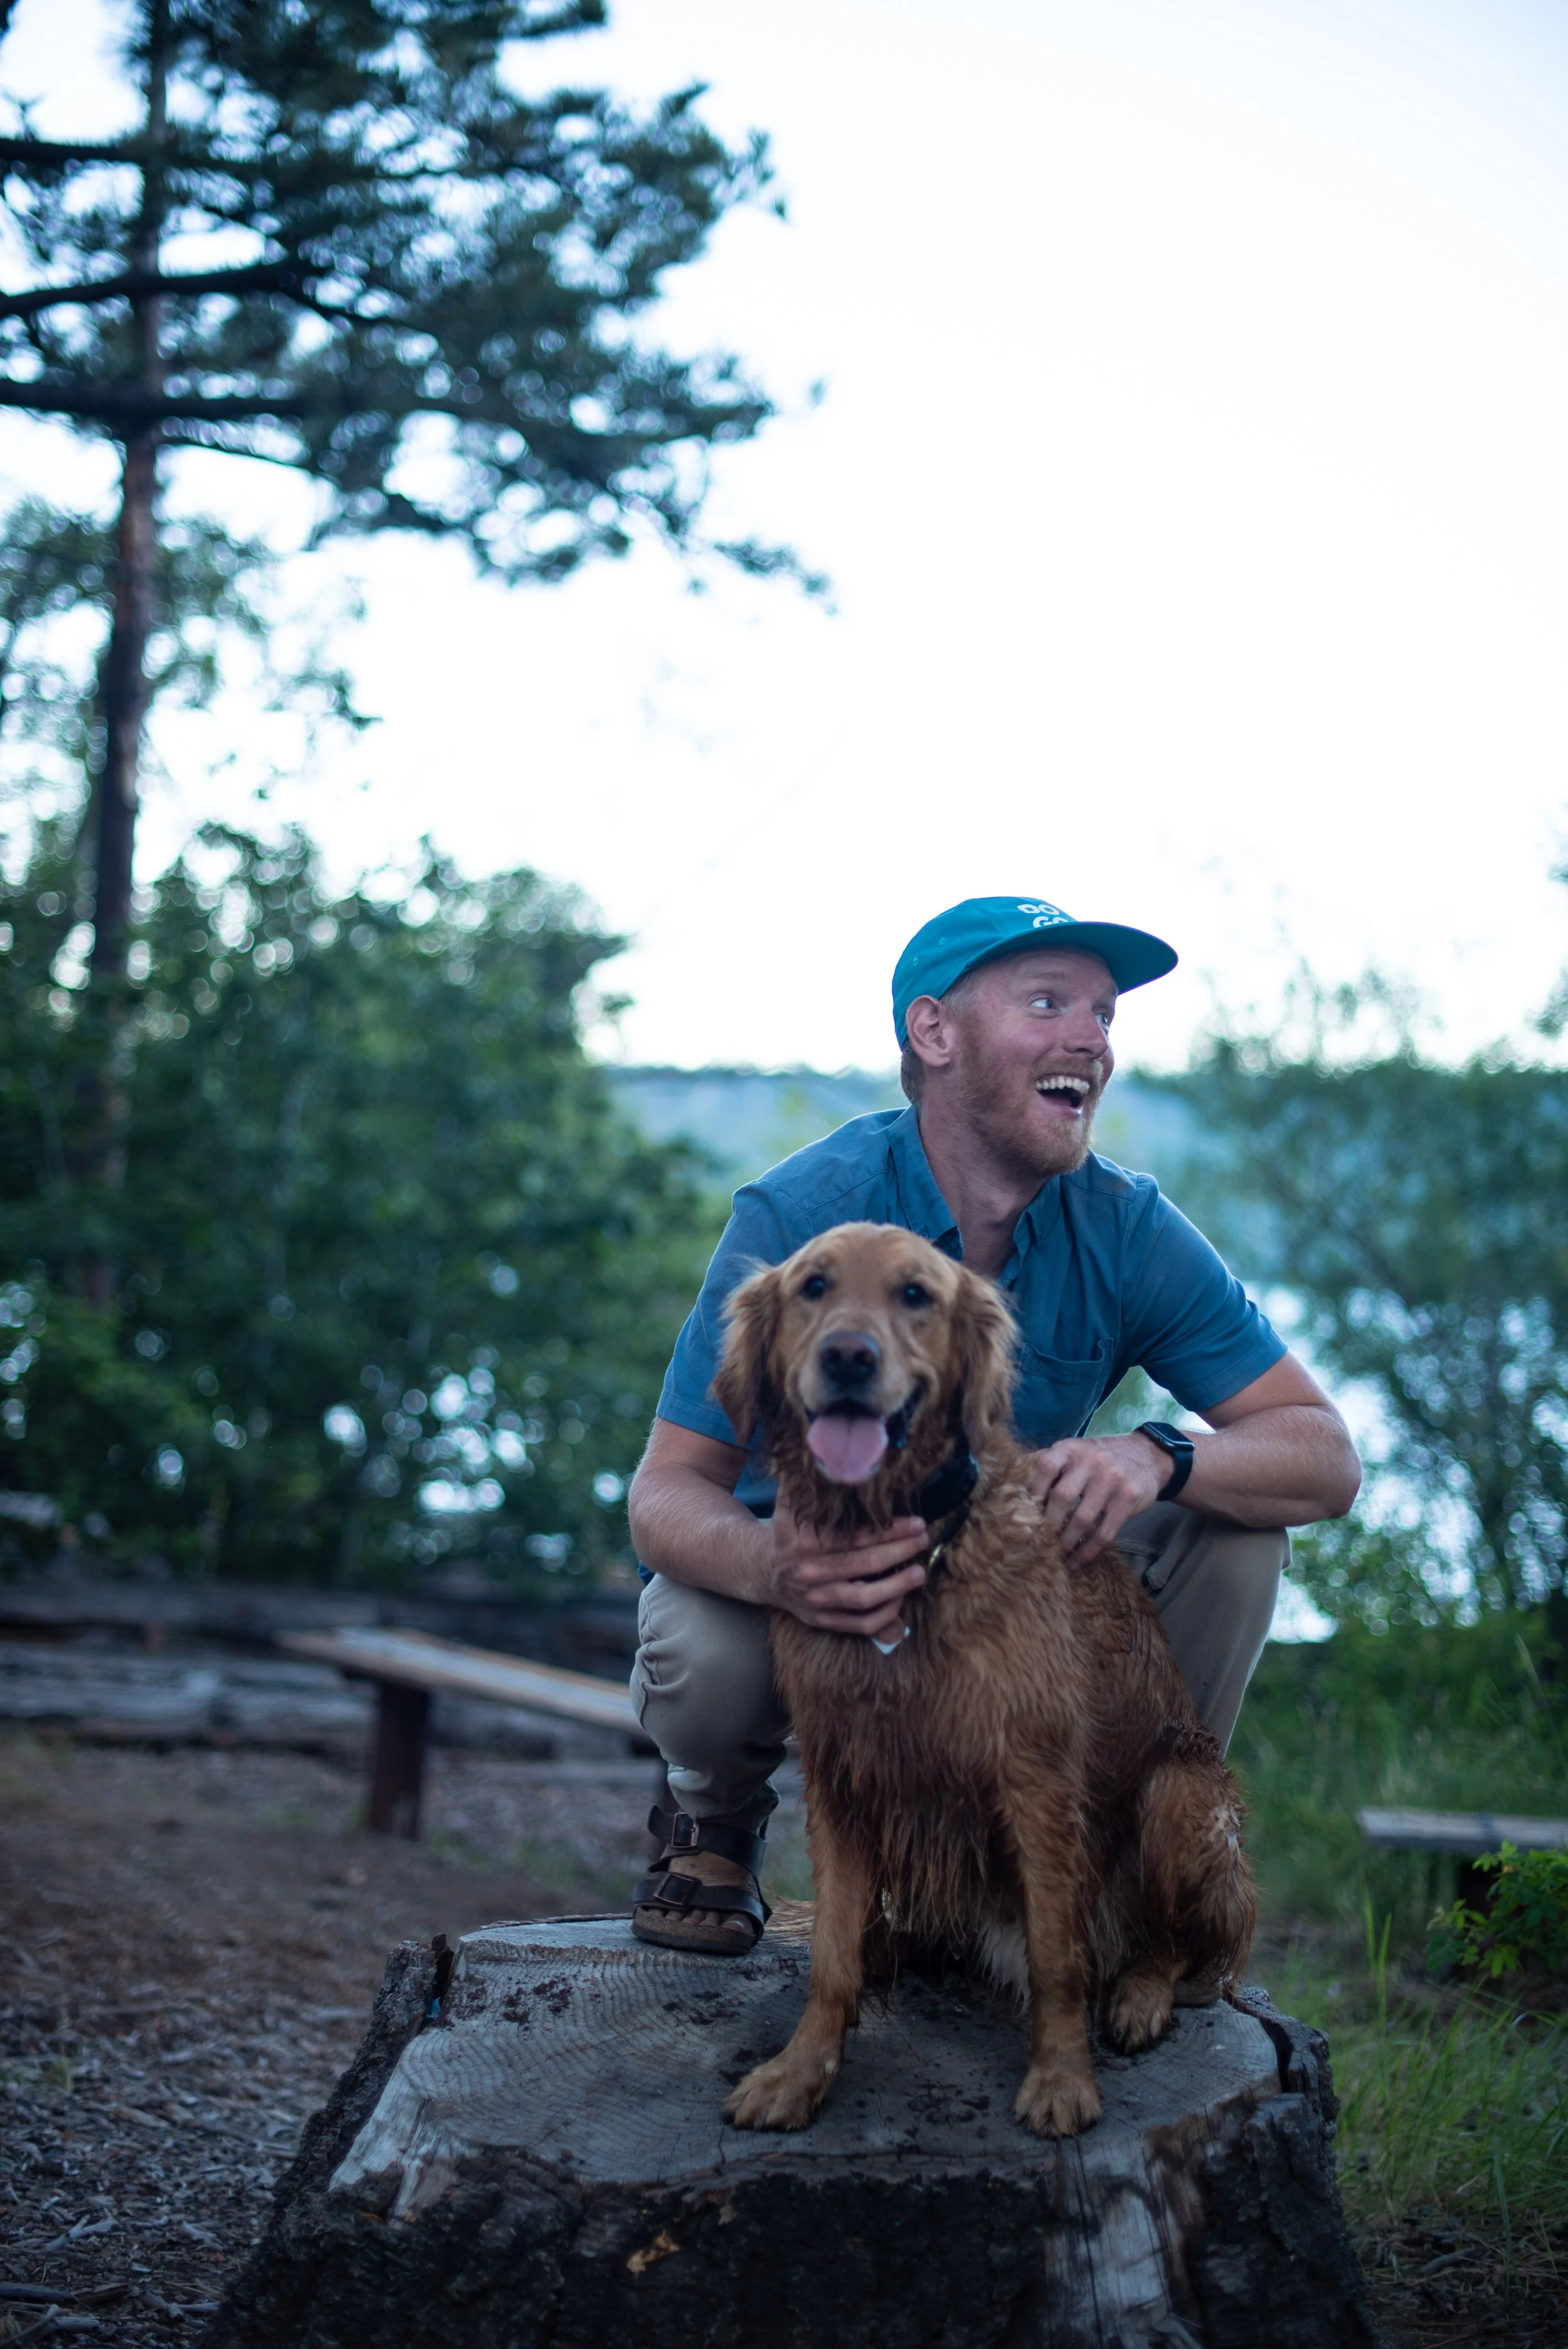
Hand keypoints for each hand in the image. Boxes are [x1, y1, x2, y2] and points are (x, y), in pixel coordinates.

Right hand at [764, 1501, 928, 1638]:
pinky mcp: (823, 1621)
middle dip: (899, 1551)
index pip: (853, 1537)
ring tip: (920, 1572)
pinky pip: (860, 1625)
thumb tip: (827, 1456)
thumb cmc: (789, 1534)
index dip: (887, 1529)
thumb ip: (807, 1486)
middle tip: (922, 1539)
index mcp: (802, 1543)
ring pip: (864, 1599)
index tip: (914, 1521)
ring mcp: (816, 1601)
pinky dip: (884, 1615)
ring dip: (897, 1586)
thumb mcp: (790, 1507)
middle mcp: (808, 1573)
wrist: (764, 1572)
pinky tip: (901, 1599)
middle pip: (863, 1565)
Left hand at [1029, 1433, 1168, 1566]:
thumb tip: (1010, 1484)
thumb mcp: (1074, 1451)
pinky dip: (1089, 1551)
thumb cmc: (1099, 1457)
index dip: (1032, 1491)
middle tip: (1036, 1543)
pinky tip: (1078, 1561)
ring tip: (1055, 1556)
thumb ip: (1049, 1465)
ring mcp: (1111, 1479)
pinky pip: (1105, 1532)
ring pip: (1082, 1518)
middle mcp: (1090, 1461)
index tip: (1022, 1515)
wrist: (1147, 1455)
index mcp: (1070, 1449)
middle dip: (1047, 1524)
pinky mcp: (1128, 1498)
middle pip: (1062, 1497)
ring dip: (1066, 1542)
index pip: (1044, 1467)